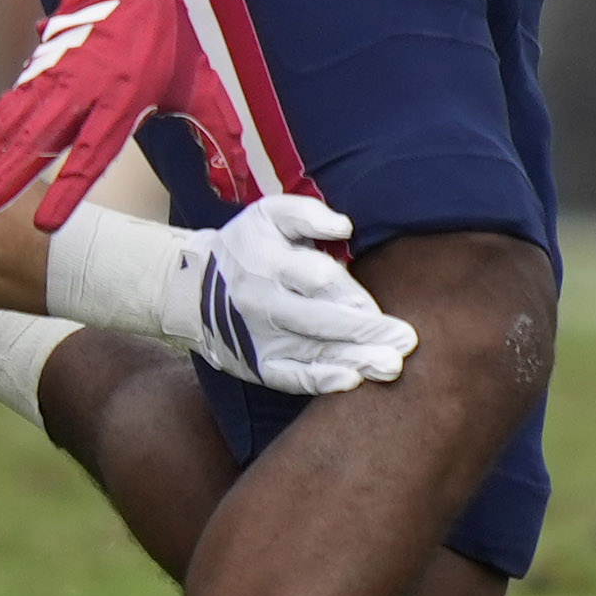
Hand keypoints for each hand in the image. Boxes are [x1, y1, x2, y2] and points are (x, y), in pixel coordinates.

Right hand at [0, 0, 248, 229]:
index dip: (68, 187)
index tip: (45, 224)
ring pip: (5, 129)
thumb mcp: (201, 85)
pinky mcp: (32, 76)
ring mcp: (50, 82)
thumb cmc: (164, 37)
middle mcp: (79, 91)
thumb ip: (219, 140)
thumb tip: (238, 189)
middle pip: (32, 142)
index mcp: (123, 97)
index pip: (91, 151)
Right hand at [178, 195, 413, 393]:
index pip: (315, 278)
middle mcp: (264, 303)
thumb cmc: (245, 246)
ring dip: (355, 360)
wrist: (190, 289)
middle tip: (405, 340)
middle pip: (320, 320)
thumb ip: (307, 214)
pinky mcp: (258, 364)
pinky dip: (321, 381)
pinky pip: (292, 377)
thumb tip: (345, 227)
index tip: (376, 308)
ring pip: (312, 351)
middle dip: (365, 332)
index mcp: (268, 262)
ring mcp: (261, 338)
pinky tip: (351, 381)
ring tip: (391, 366)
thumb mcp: (268, 214)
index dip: (350, 294)